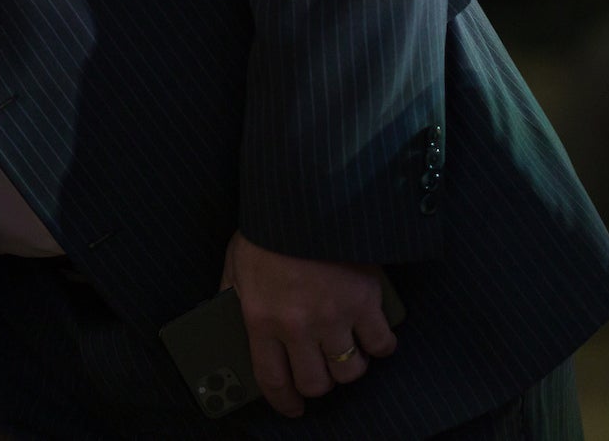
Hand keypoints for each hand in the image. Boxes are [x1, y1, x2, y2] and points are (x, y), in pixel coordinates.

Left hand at [220, 231, 396, 417]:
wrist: (302, 200)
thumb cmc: (266, 230)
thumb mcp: (235, 265)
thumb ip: (232, 298)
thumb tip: (226, 322)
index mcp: (261, 318)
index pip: (273, 380)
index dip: (284, 402)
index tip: (292, 408)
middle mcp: (298, 325)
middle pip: (317, 383)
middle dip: (318, 385)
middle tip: (318, 373)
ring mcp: (335, 316)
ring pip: (350, 371)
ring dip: (348, 368)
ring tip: (344, 353)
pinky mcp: (365, 301)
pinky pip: (382, 344)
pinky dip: (379, 346)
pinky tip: (371, 336)